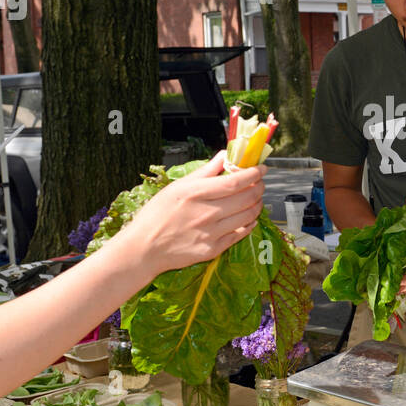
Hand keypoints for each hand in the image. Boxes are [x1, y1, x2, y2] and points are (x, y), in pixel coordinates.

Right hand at [122, 153, 266, 276]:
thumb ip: (205, 171)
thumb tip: (225, 155)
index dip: (254, 173)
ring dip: (257, 205)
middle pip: (246, 198)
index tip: (261, 168)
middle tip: (260, 182)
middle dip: (259, 187)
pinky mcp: (213, 249)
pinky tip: (249, 218)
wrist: (144, 249)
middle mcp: (206, 213)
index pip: (236, 181)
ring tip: (255, 198)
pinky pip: (240, 235)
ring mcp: (211, 233)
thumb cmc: (157, 214)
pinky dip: (249, 224)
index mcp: (196, 193)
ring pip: (248, 216)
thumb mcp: (177, 186)